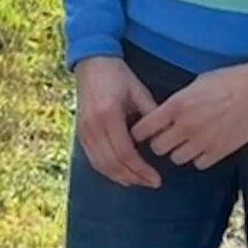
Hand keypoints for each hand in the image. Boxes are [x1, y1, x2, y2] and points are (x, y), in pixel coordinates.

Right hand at [72, 55, 163, 188]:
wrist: (92, 64)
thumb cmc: (118, 76)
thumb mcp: (139, 91)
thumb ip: (151, 114)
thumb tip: (167, 137)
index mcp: (108, 115)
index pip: (125, 152)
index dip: (141, 169)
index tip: (157, 178)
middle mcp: (93, 126)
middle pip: (113, 163)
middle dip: (134, 177)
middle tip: (152, 183)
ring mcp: (84, 131)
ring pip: (101, 165)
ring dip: (121, 177)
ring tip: (140, 182)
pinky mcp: (80, 134)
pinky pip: (93, 160)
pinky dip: (108, 171)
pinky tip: (122, 175)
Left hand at [132, 61, 247, 172]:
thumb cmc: (230, 80)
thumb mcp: (196, 84)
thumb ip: (177, 102)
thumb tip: (164, 114)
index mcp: (177, 105)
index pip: (144, 128)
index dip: (140, 132)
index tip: (143, 132)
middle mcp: (187, 126)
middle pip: (157, 148)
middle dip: (159, 143)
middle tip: (166, 137)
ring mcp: (204, 141)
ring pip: (176, 159)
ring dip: (178, 151)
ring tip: (187, 141)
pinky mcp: (220, 151)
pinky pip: (199, 164)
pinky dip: (199, 157)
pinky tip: (204, 146)